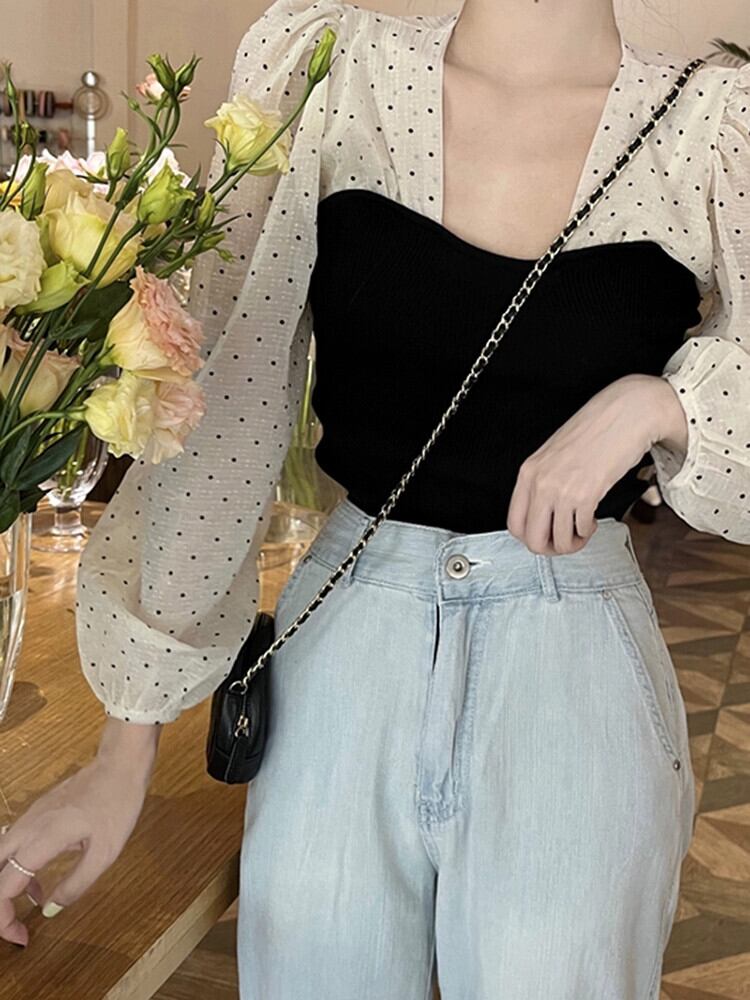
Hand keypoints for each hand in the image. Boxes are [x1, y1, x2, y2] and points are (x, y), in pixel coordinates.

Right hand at [0, 718, 159, 946]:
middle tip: (17, 924)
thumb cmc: (118, 805)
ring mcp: (29, 816)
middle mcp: (27, 827)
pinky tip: (40, 873)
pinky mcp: (36, 812)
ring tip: (35, 896)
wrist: (120, 764)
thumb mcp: (105, 853)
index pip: (3, 888)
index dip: (4, 919)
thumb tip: (48, 909)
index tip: (22, 937)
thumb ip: (75, 884)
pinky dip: (17, 865)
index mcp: (41, 840)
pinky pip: (12, 843)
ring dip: (8, 883)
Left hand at [506, 374, 687, 554]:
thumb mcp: (554, 455)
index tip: (545, 535)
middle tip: (564, 541)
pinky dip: (587, 531)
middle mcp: (540, 482)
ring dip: (572, 542)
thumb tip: (542, 515)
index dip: (530, 538)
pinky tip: (591, 519)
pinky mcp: (586, 493)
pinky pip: (580, 530)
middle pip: (532, 540)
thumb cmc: (594, 431)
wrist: (624, 413)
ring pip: (558, 541)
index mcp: (528, 472)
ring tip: (581, 529)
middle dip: (550, 548)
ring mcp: (561, 489)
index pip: (514, 524)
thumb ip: (543, 482)